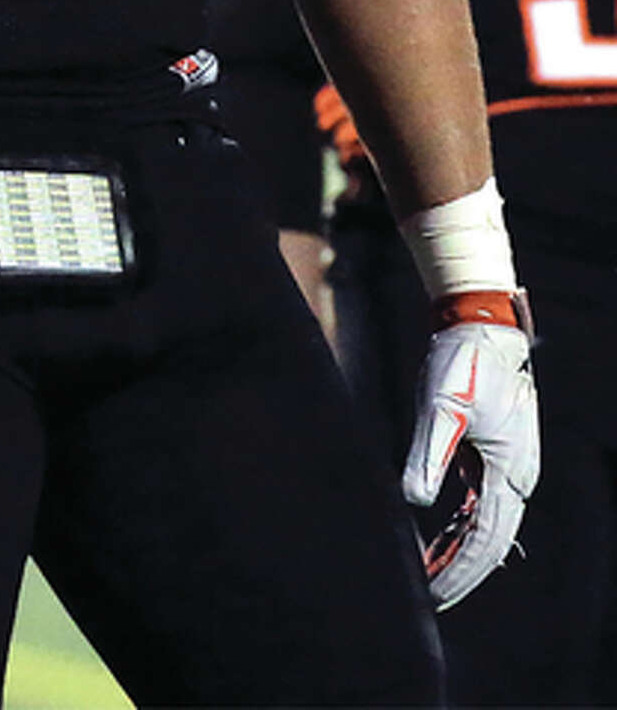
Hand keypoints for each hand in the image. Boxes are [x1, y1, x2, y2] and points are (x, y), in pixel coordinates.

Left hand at [403, 316, 538, 609]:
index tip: (432, 595)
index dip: (459, 571)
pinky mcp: (493, 457)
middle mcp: (514, 476)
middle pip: (490, 542)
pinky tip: (439, 543)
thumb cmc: (463, 362)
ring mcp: (507, 467)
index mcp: (510, 469)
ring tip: (427, 580)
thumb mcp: (442, 405)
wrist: (481, 328)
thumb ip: (430, 453)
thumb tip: (413, 500)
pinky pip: (479, 505)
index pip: (485, 538)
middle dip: (461, 573)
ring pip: (485, 526)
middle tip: (428, 601)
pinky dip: (460, 529)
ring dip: (458, 554)